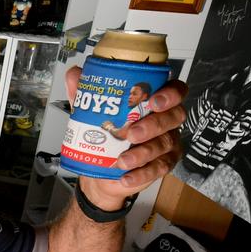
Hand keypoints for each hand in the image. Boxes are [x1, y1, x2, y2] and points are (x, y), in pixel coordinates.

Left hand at [64, 66, 186, 209]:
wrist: (100, 170)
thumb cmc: (104, 134)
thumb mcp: (91, 112)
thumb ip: (85, 93)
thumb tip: (74, 74)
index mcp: (155, 101)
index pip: (176, 91)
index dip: (170, 94)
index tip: (153, 100)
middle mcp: (166, 120)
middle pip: (173, 117)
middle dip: (153, 125)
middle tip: (131, 133)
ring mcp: (168, 143)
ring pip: (165, 144)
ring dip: (144, 153)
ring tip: (122, 160)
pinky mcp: (163, 164)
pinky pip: (159, 169)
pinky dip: (141, 174)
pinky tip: (126, 177)